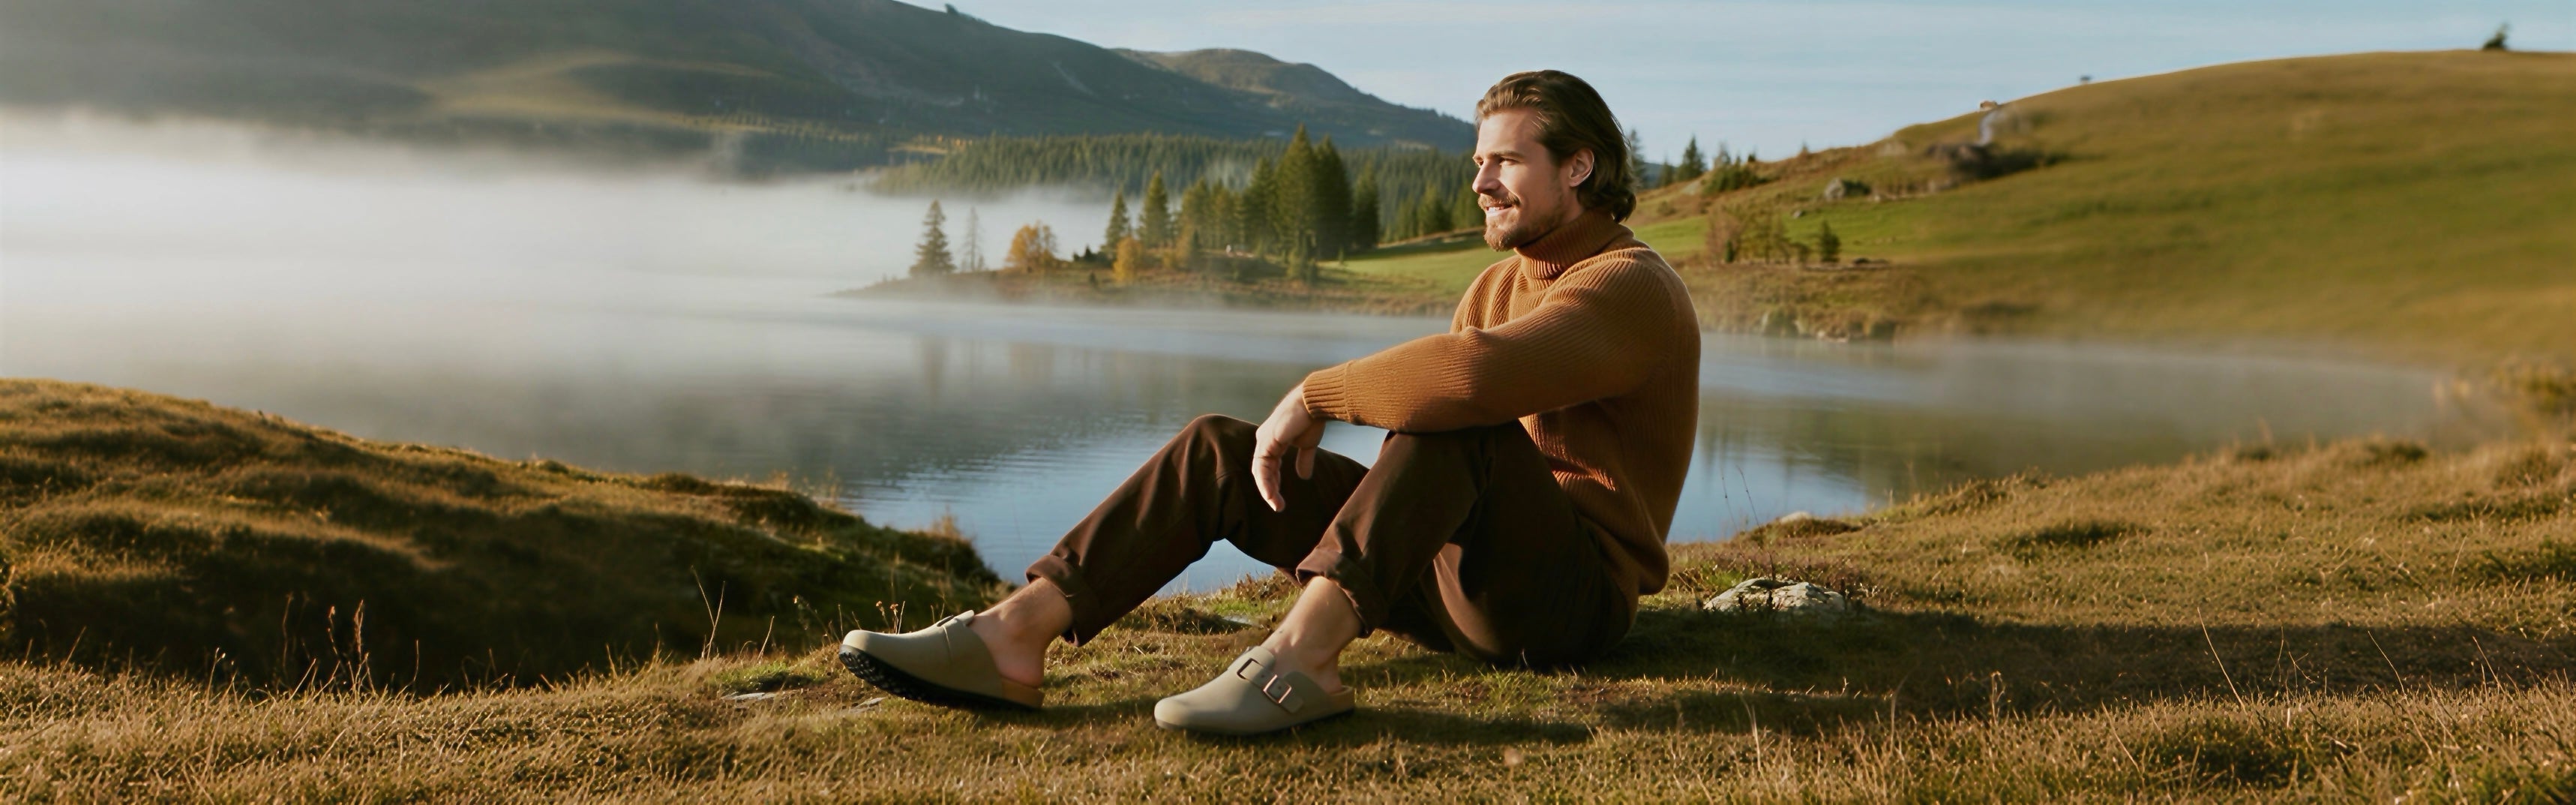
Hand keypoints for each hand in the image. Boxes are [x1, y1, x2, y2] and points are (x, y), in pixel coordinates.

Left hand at [1251, 383, 1327, 511]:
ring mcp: (1263, 440)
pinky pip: (1261, 467)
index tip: (1280, 499)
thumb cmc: (1312, 419)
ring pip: (1260, 471)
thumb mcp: (1308, 445)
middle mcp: (1264, 440)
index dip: (1274, 483)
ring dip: (1267, 490)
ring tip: (1276, 505)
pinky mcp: (1266, 441)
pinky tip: (1271, 495)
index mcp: (1272, 441)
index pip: (1268, 466)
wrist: (1314, 403)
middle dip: (1270, 490)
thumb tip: (1304, 477)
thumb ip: (1304, 460)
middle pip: (1262, 471)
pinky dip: (1266, 482)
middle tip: (1278, 506)